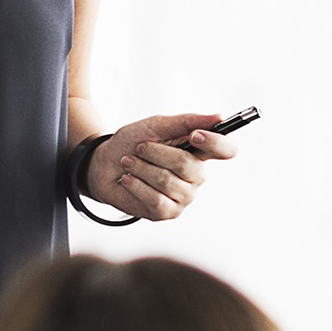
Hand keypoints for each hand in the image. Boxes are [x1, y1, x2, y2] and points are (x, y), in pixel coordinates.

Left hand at [90, 111, 246, 221]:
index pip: (227, 150)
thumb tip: (219, 117)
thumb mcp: (157, 125)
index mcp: (199, 152)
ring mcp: (184, 196)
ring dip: (141, 168)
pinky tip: (128, 180)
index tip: (194, 135)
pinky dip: (136, 186)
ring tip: (129, 163)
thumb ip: (187, 121)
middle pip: (190, 166)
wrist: (105, 164)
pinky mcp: (168, 212)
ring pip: (168, 182)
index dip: (216, 142)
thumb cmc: (133, 143)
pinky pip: (156, 200)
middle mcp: (197, 176)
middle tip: (140, 148)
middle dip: (157, 153)